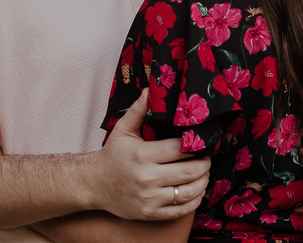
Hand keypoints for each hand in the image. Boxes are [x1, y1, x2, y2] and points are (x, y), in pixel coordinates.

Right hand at [88, 89, 209, 220]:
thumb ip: (139, 110)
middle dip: (205, 164)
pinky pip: (181, 210)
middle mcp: (147, 177)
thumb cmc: (112, 155)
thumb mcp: (122, 129)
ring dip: (203, 182)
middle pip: (190, 171)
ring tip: (204, 174)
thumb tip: (151, 89)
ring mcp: (150, 198)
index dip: (196, 146)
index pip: (180, 149)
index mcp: (143, 155)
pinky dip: (194, 201)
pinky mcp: (150, 213)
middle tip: (208, 158)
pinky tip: (196, 191)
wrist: (94, 184)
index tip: (202, 143)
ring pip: (189, 192)